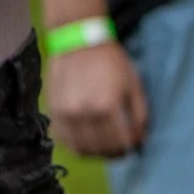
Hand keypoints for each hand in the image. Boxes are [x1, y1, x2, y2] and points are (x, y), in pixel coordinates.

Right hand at [45, 39, 147, 156]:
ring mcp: (66, 113)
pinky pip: (63, 139)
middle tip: (120, 150)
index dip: (129, 148)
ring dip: (95, 153)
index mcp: (107, 105)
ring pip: (81, 148)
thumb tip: (140, 139)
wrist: (79, 40)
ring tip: (103, 148)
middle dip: (114, 153)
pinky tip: (85, 142)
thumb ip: (140, 114)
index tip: (132, 146)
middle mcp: (84, 112)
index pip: (121, 142)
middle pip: (101, 148)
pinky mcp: (53, 111)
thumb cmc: (111, 61)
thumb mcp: (133, 83)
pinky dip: (75, 146)